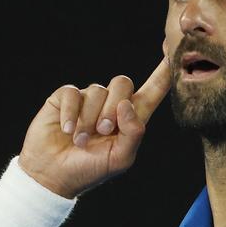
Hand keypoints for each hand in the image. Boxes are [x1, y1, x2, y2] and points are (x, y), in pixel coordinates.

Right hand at [17, 57, 170, 198]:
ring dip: (88, 119)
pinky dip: (71, 114)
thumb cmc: (90, 169)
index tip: (172, 51)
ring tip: (81, 140)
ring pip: (97, 90)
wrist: (53, 175)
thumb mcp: (119, 158)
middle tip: (103, 131)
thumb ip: (133, 133)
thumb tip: (127, 105)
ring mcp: (88, 99)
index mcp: (131, 118)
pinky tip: (67, 130)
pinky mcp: (65, 98)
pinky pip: (72, 93)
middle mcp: (111, 104)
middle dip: (113, 108)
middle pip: (123, 83)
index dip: (163, 72)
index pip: (153, 90)